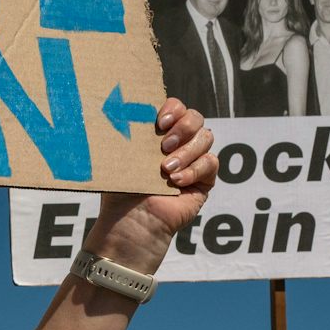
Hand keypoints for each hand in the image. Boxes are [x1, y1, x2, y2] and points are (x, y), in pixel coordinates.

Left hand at [84, 98, 216, 275]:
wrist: (131, 222)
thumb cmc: (122, 190)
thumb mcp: (121, 158)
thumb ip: (127, 134)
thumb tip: (119, 110)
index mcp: (158, 134)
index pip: (176, 107)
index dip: (173, 109)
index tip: (159, 122)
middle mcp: (179, 143)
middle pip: (196, 117)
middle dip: (182, 127)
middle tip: (163, 146)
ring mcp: (194, 160)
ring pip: (206, 137)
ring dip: (186, 151)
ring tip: (165, 169)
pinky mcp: (205, 179)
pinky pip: (210, 163)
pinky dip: (193, 170)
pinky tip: (176, 182)